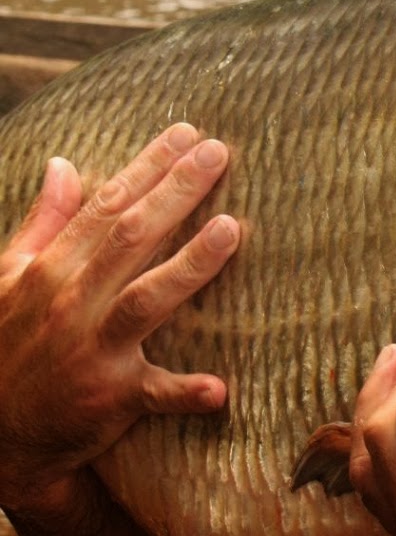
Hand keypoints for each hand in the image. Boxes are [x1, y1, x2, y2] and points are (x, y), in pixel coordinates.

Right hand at [0, 123, 237, 510]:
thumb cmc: (7, 345)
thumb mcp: (8, 279)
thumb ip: (43, 223)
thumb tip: (61, 164)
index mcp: (49, 271)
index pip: (105, 208)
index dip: (147, 167)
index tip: (187, 134)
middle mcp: (70, 305)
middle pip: (130, 239)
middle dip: (175, 193)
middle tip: (219, 154)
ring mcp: (91, 352)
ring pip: (145, 301)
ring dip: (190, 266)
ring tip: (232, 229)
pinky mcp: (110, 400)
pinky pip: (153, 394)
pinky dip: (186, 392)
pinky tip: (221, 387)